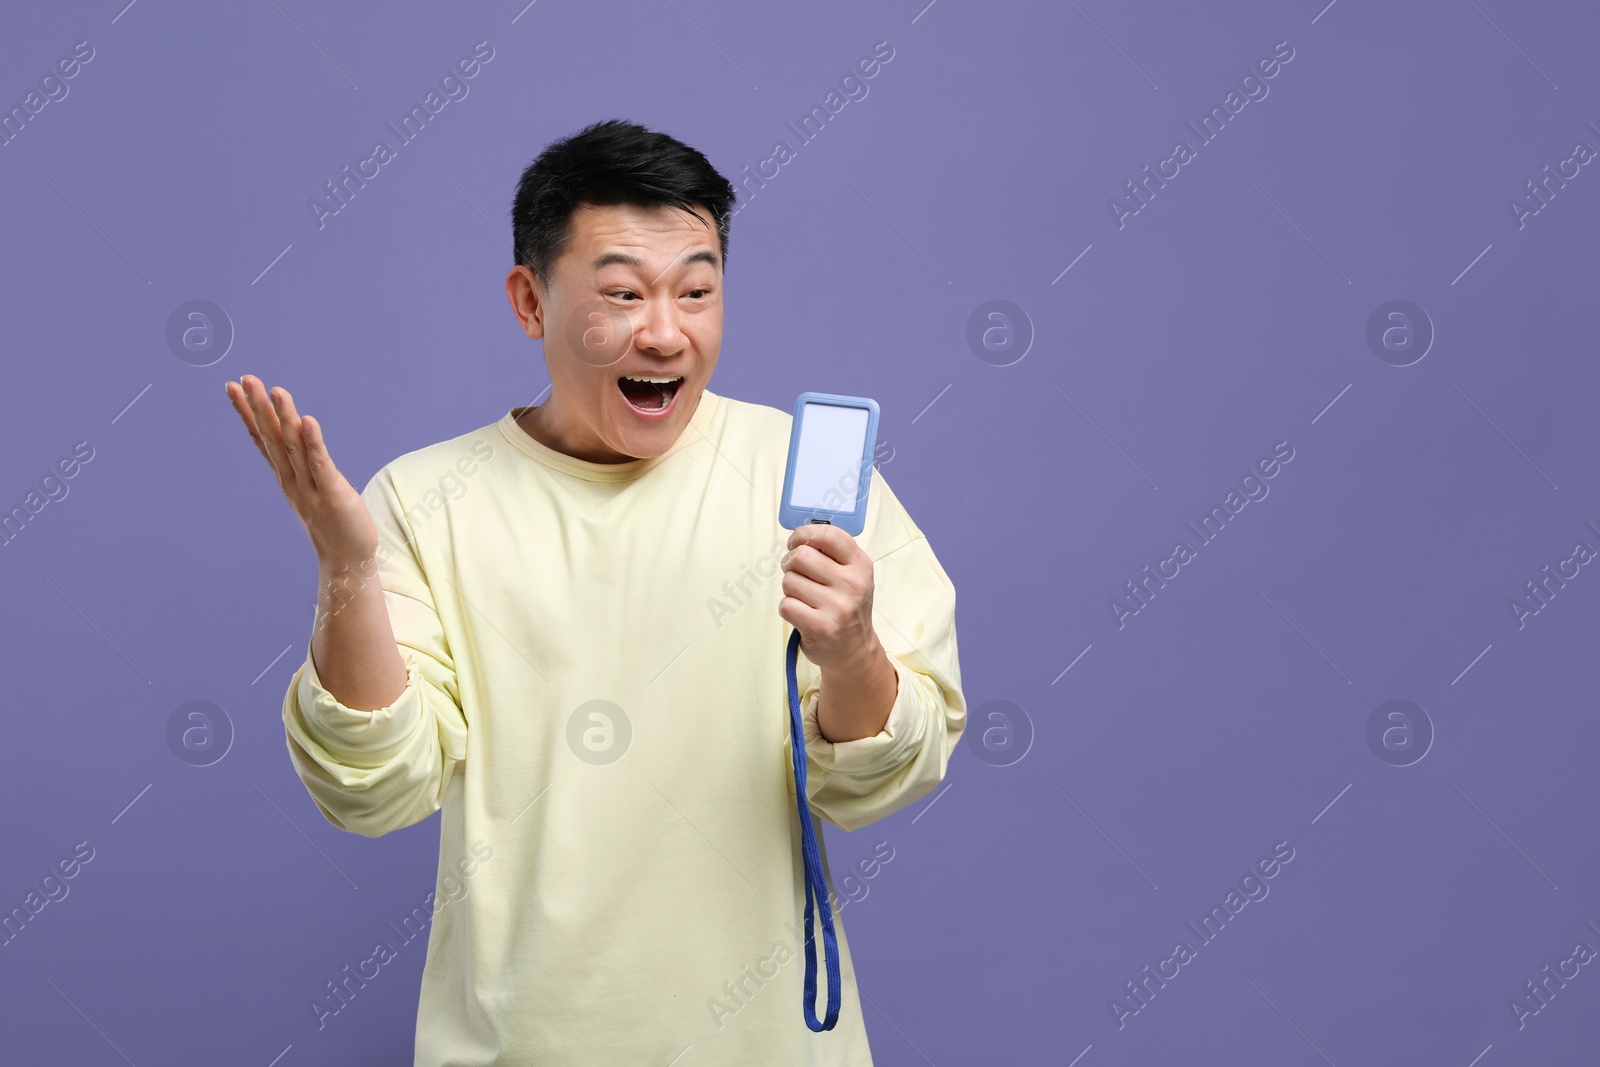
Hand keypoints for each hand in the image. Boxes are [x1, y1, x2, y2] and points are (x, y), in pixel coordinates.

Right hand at [224, 374, 376, 563]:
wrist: (347, 559)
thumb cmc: (332, 520)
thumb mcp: (310, 486)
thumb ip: (301, 461)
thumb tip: (295, 431)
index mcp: (285, 476)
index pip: (262, 438)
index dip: (247, 412)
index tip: (232, 386)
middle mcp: (292, 479)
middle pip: (272, 438)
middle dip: (258, 407)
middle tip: (245, 378)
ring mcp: (309, 487)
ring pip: (294, 446)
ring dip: (284, 418)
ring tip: (276, 389)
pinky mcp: (332, 494)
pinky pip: (321, 464)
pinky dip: (314, 442)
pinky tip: (308, 420)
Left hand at [778, 523, 881, 671]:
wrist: (854, 650)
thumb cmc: (846, 605)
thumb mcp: (852, 575)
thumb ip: (831, 554)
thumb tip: (799, 535)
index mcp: (860, 565)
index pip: (828, 535)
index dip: (804, 534)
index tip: (796, 542)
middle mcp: (852, 584)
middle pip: (801, 556)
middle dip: (791, 563)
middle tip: (796, 572)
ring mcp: (837, 607)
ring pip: (790, 581)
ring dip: (790, 589)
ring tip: (805, 598)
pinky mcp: (820, 627)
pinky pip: (786, 605)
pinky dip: (788, 608)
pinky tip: (802, 614)